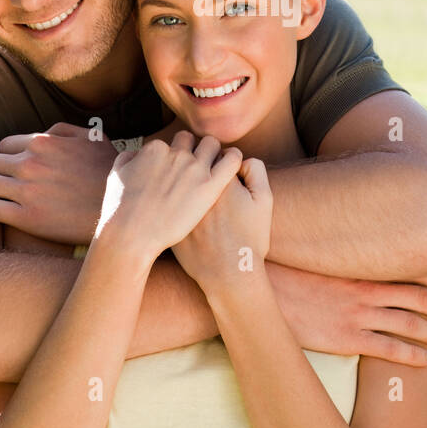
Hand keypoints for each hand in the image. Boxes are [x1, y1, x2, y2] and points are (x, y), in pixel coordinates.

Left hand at [0, 122, 116, 244]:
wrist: (120, 212)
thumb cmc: (108, 174)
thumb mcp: (93, 139)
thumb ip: (62, 131)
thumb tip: (41, 134)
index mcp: (43, 143)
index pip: (2, 146)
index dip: (8, 158)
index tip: (16, 170)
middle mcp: (30, 164)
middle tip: (5, 184)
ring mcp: (26, 191)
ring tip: (2, 197)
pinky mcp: (26, 218)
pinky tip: (6, 212)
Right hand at [97, 131, 243, 262]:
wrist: (131, 235)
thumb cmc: (119, 211)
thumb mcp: (116, 176)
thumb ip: (128, 158)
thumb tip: (136, 154)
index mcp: (155, 149)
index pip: (170, 143)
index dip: (172, 156)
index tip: (173, 170)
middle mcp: (176, 153)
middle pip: (191, 140)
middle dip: (192, 150)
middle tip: (193, 168)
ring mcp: (194, 168)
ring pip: (212, 145)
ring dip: (212, 153)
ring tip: (213, 167)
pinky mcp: (210, 186)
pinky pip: (232, 160)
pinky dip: (234, 159)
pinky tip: (232, 167)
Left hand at [172, 158, 270, 291]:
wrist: (229, 275)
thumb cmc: (249, 239)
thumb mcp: (264, 201)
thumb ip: (256, 170)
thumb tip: (241, 158)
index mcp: (217, 178)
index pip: (212, 152)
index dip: (218, 161)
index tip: (220, 172)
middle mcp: (193, 187)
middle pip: (189, 159)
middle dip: (194, 163)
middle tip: (203, 180)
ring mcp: (176, 204)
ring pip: (173, 177)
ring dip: (178, 178)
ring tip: (189, 192)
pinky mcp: (165, 219)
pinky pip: (162, 198)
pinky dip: (167, 198)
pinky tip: (177, 209)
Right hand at [267, 262, 426, 366]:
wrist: (262, 289)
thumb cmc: (289, 269)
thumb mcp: (321, 254)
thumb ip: (344, 254)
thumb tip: (358, 248)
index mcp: (362, 267)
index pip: (412, 268)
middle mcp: (367, 290)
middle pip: (419, 298)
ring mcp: (358, 315)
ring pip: (410, 325)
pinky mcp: (347, 339)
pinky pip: (389, 349)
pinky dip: (413, 355)